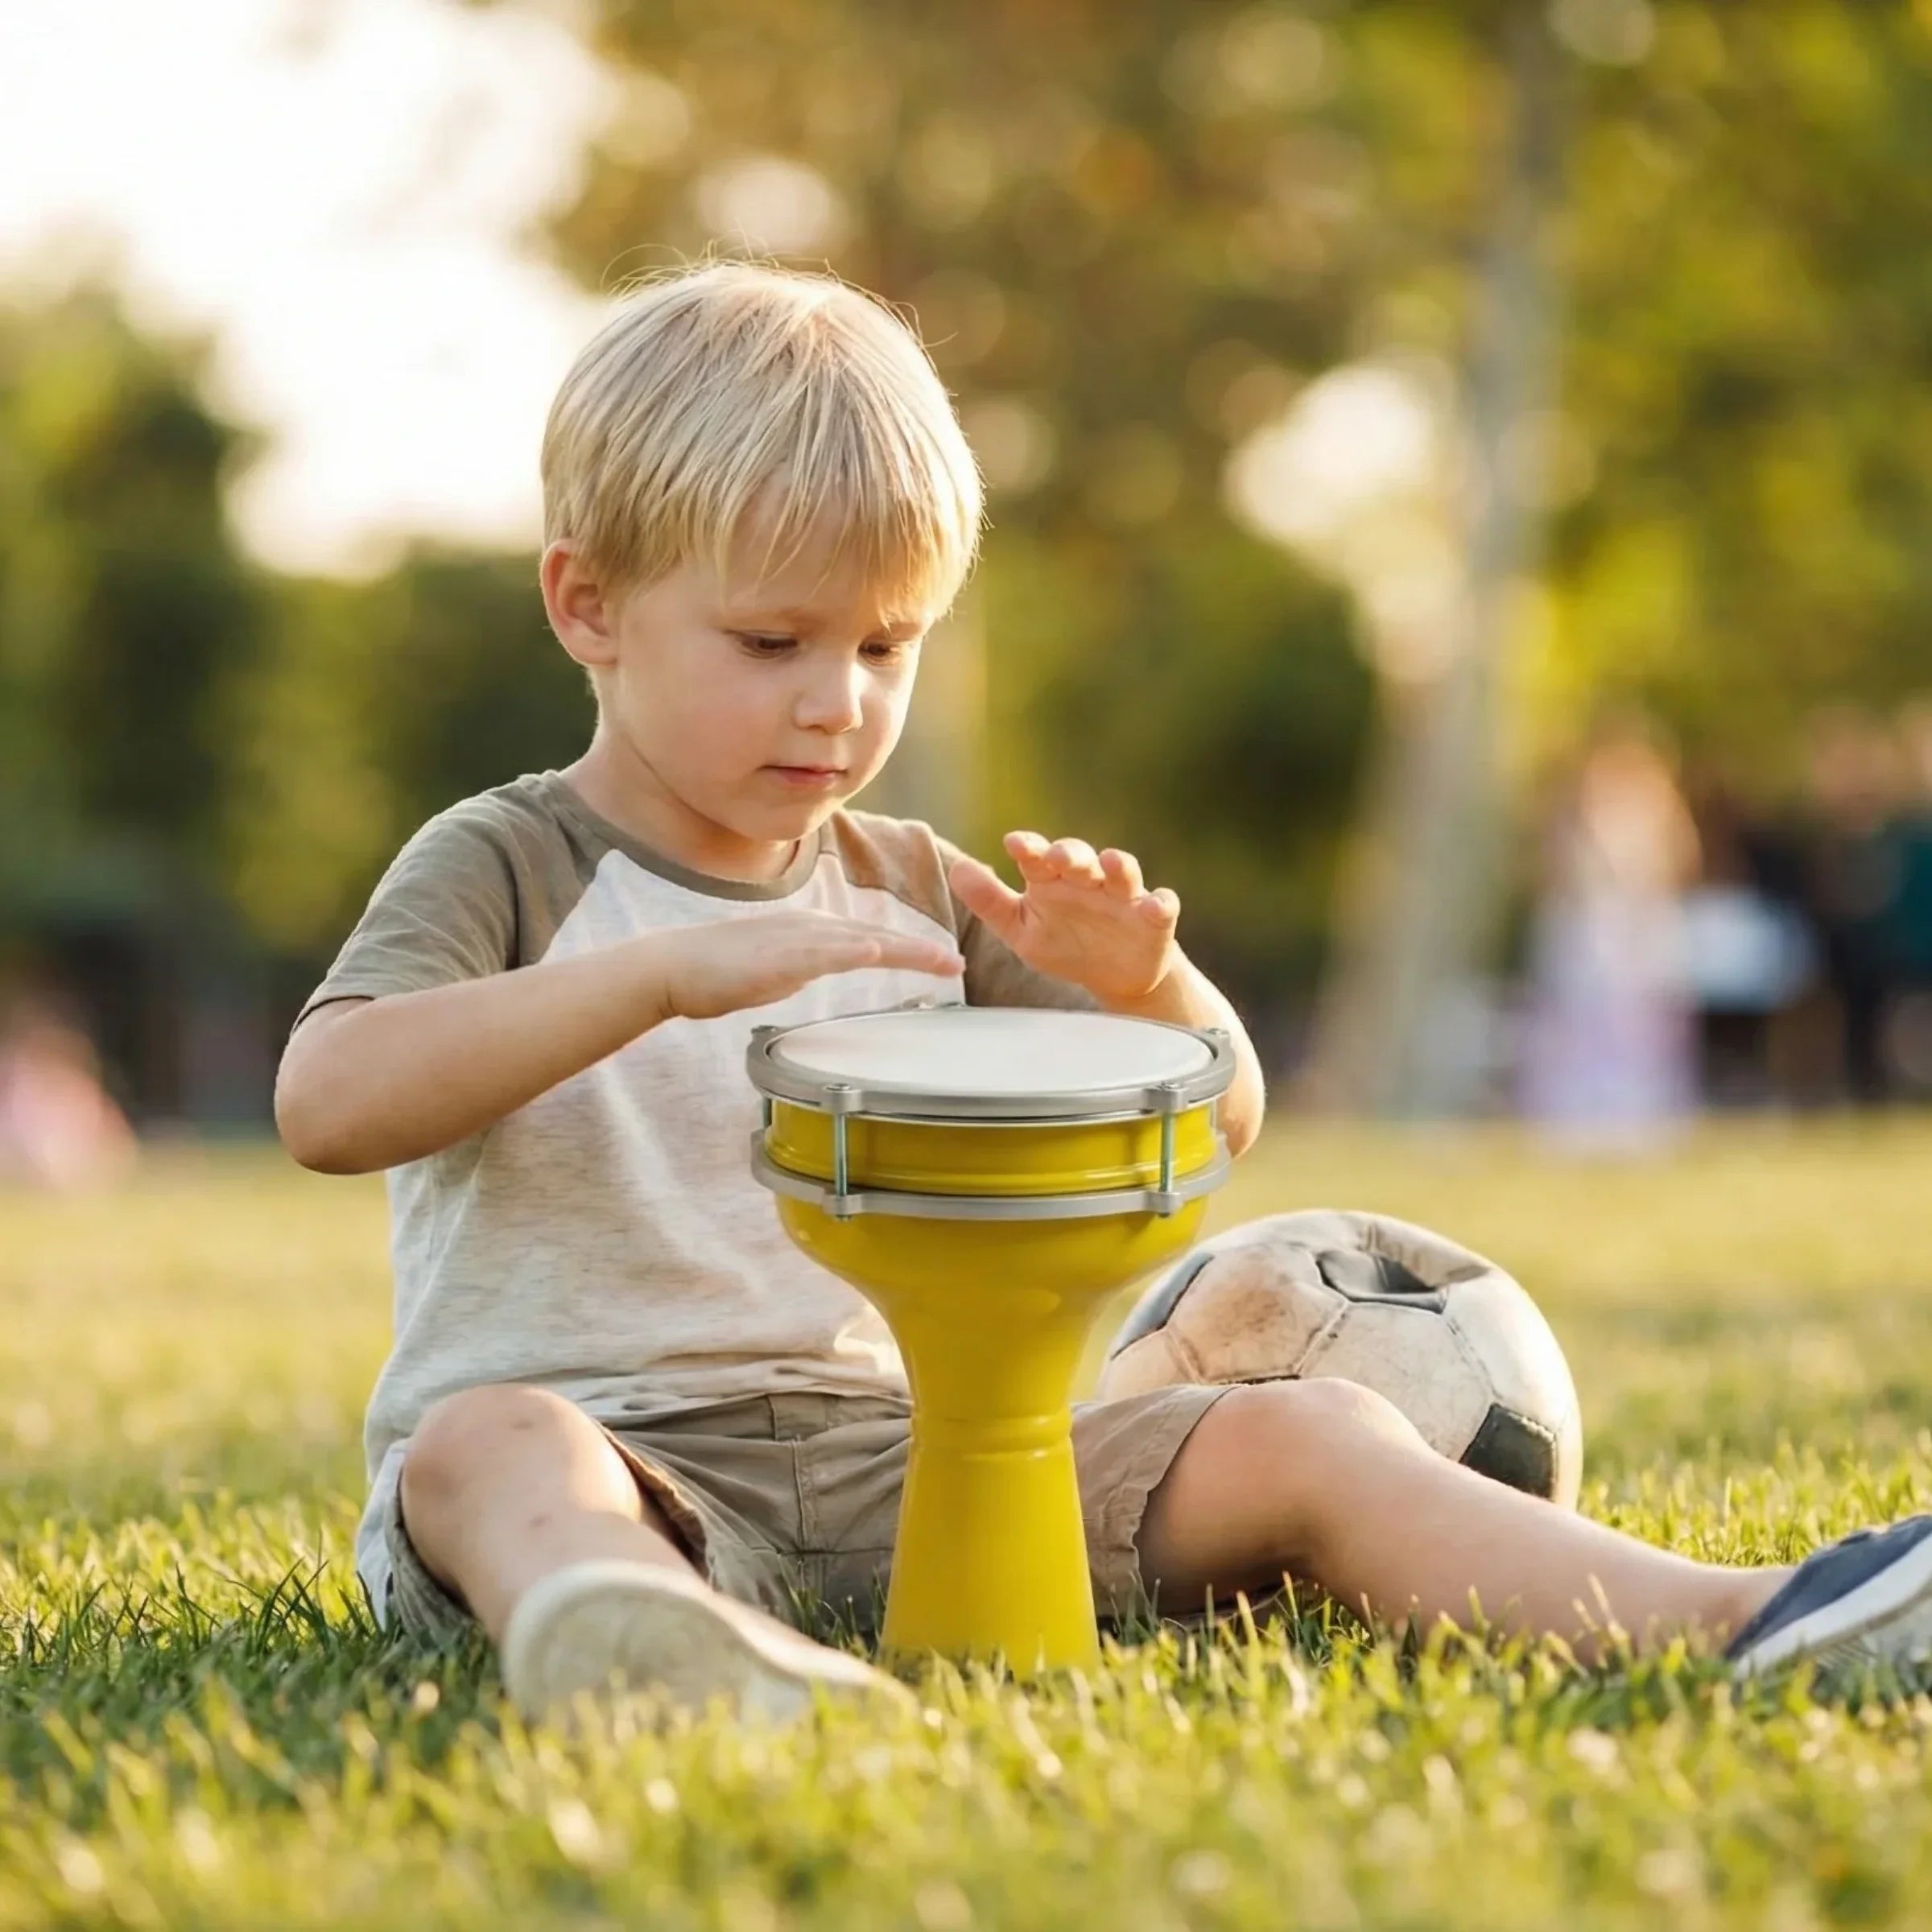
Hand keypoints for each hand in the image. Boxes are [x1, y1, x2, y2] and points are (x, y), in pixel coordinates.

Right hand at [655, 911, 962, 1021]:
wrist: (669, 968)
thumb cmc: (713, 974)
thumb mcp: (771, 972)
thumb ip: (798, 969)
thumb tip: (815, 972)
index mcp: (809, 932)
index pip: (869, 939)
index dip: (909, 948)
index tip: (942, 960)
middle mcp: (809, 928)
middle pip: (876, 937)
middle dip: (921, 950)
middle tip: (958, 963)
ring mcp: (794, 939)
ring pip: (862, 941)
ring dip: (905, 950)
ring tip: (942, 962)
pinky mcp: (777, 955)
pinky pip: (824, 952)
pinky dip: (854, 951)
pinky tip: (879, 951)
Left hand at [948, 831, 1179, 1004]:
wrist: (1116, 978)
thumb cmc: (1065, 944)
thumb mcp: (1022, 930)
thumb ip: (990, 902)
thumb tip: (955, 869)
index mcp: (1052, 882)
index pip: (1037, 858)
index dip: (1028, 848)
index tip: (1014, 844)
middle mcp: (1087, 881)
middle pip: (1080, 858)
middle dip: (1070, 854)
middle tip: (1057, 857)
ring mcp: (1123, 897)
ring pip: (1122, 873)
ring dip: (1117, 866)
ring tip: (1110, 862)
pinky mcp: (1154, 918)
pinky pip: (1162, 905)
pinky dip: (1160, 903)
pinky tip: (1154, 906)